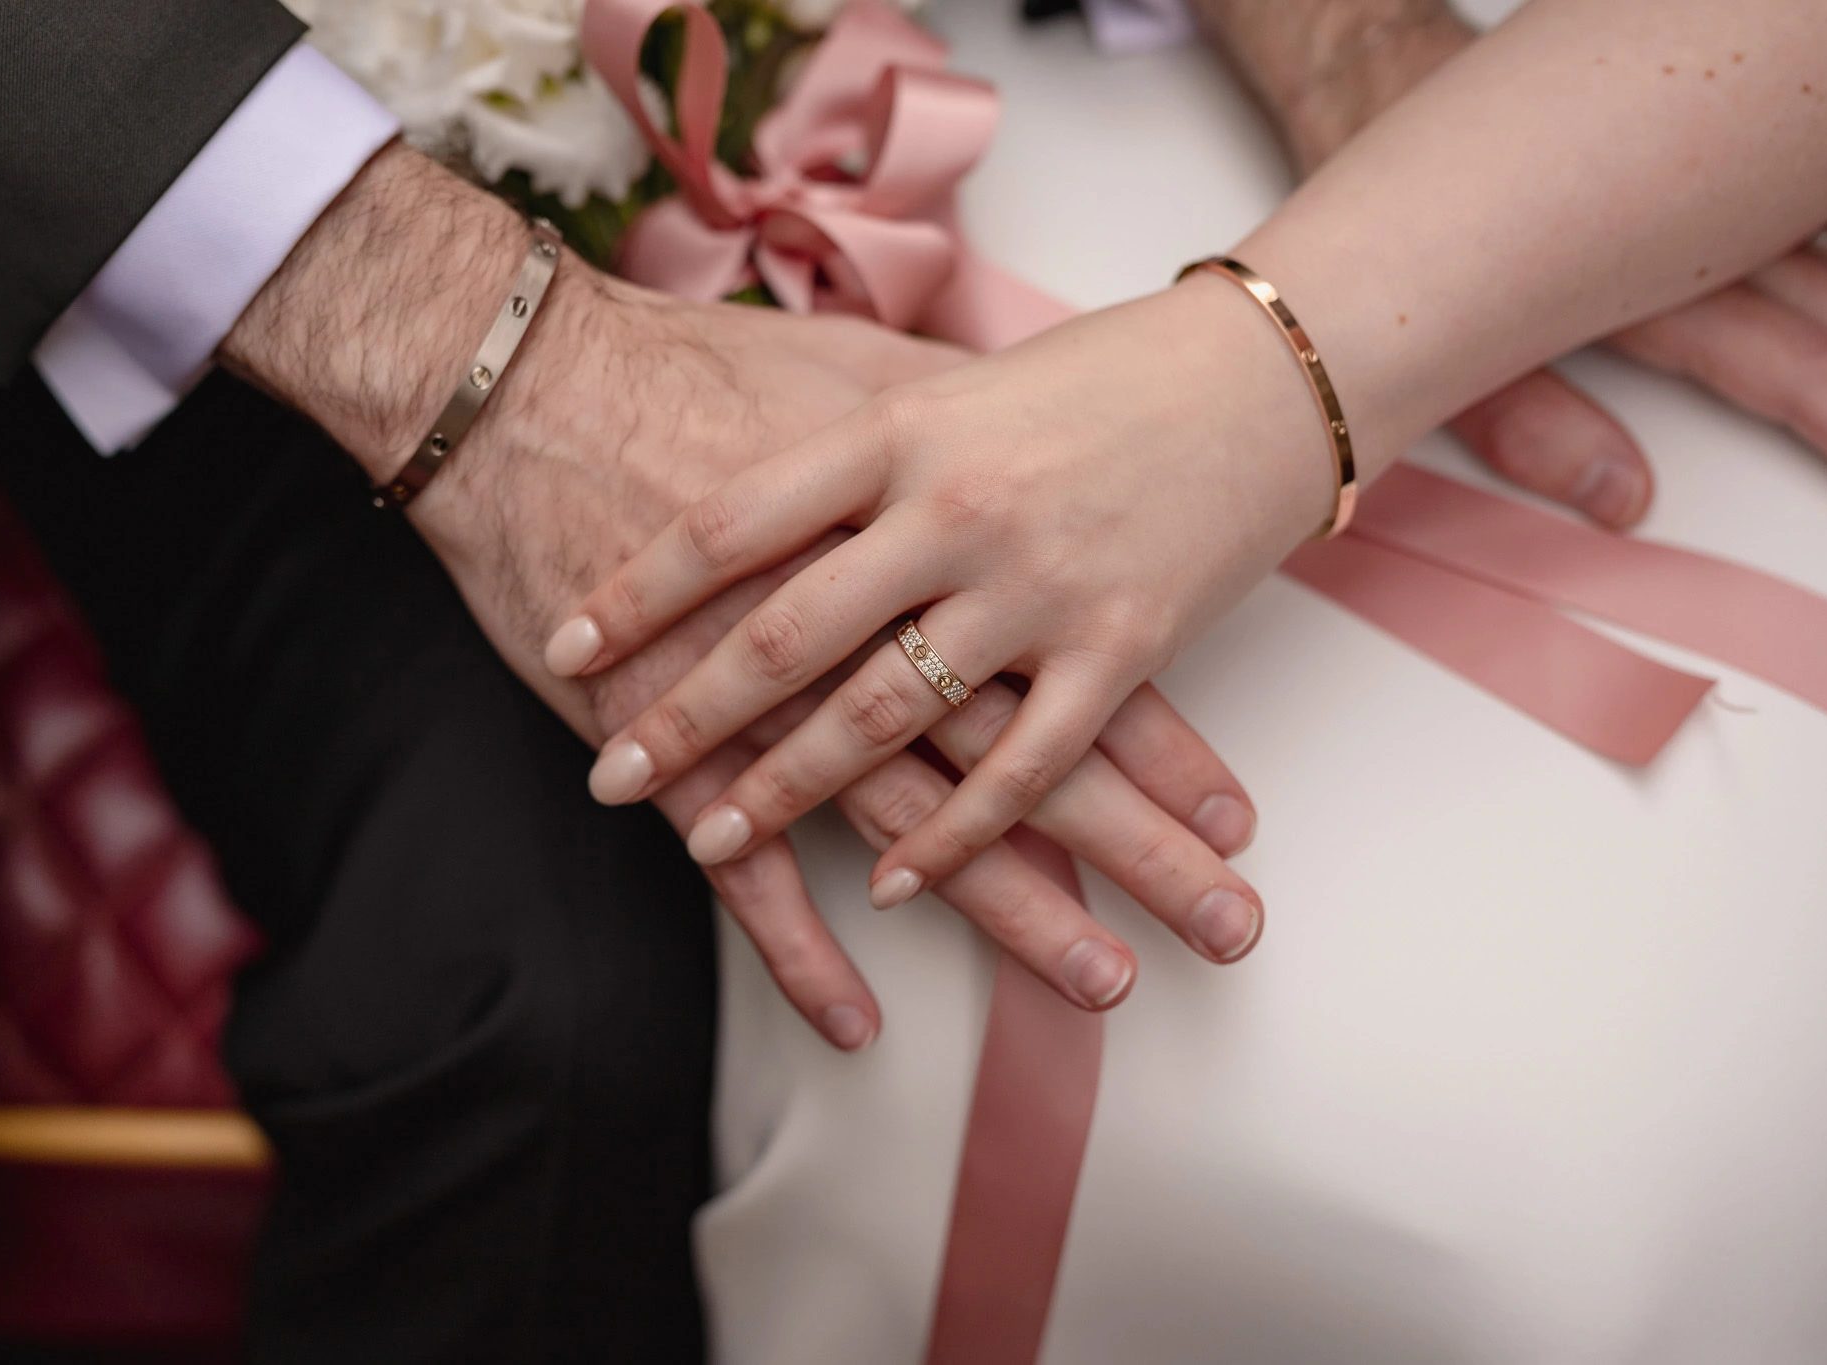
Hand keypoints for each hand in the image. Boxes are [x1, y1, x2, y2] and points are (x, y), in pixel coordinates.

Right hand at [219, 145, 1265, 1034]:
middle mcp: (879, 622)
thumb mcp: (859, 375)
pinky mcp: (683, 746)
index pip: (1067, 655)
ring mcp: (781, 698)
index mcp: (934, 532)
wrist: (527, 388)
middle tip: (1229, 927)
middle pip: (1030, 756)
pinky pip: (752, 870)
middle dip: (1138, 850)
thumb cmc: (691, 370)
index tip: (1236, 813)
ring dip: (1017, 914)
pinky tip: (854, 1020)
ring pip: (924, 826)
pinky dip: (800, 952)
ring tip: (1104, 984)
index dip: (1159, 743)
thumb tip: (1025, 433)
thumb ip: (956, 426)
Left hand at [552, 279, 1328, 915]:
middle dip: (684, 718)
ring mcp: (1038, 583)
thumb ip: (847, 428)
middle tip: (606, 776)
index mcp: (899, 427)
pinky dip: (951, 836)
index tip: (565, 648)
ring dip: (789, 788)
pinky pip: (1020, 766)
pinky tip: (887, 881)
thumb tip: (731, 466)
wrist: (1262, 370)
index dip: (638, 593)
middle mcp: (954, 506)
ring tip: (711, 838)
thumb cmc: (1093, 371)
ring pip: (887, 713)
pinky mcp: (1122, 646)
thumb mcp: (946, 379)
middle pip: (784, 634)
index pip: (732, 523)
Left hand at [1240, 2, 1826, 522]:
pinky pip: (1814, 185)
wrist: (1374, 78)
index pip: (1790, 371)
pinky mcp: (1700, 140)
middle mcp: (1688, 222)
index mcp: (1639, 282)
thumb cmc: (1395, 225)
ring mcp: (1702, 178)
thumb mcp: (1429, 348)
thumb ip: (1528, 422)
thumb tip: (1617, 497)